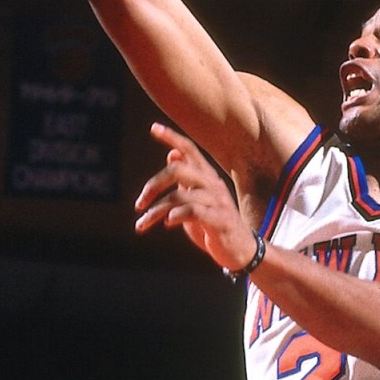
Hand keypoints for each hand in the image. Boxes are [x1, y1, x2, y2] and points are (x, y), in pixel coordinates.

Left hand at [135, 125, 256, 273]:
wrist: (240, 251)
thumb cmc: (213, 224)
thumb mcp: (196, 199)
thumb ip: (185, 179)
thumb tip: (172, 154)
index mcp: (207, 177)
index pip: (189, 150)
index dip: (172, 137)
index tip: (153, 128)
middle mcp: (213, 184)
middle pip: (178, 170)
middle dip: (153, 185)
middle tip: (139, 204)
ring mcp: (218, 202)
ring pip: (180, 196)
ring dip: (156, 211)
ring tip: (142, 224)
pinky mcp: (220, 220)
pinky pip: (194, 212)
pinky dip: (176, 216)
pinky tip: (167, 223)